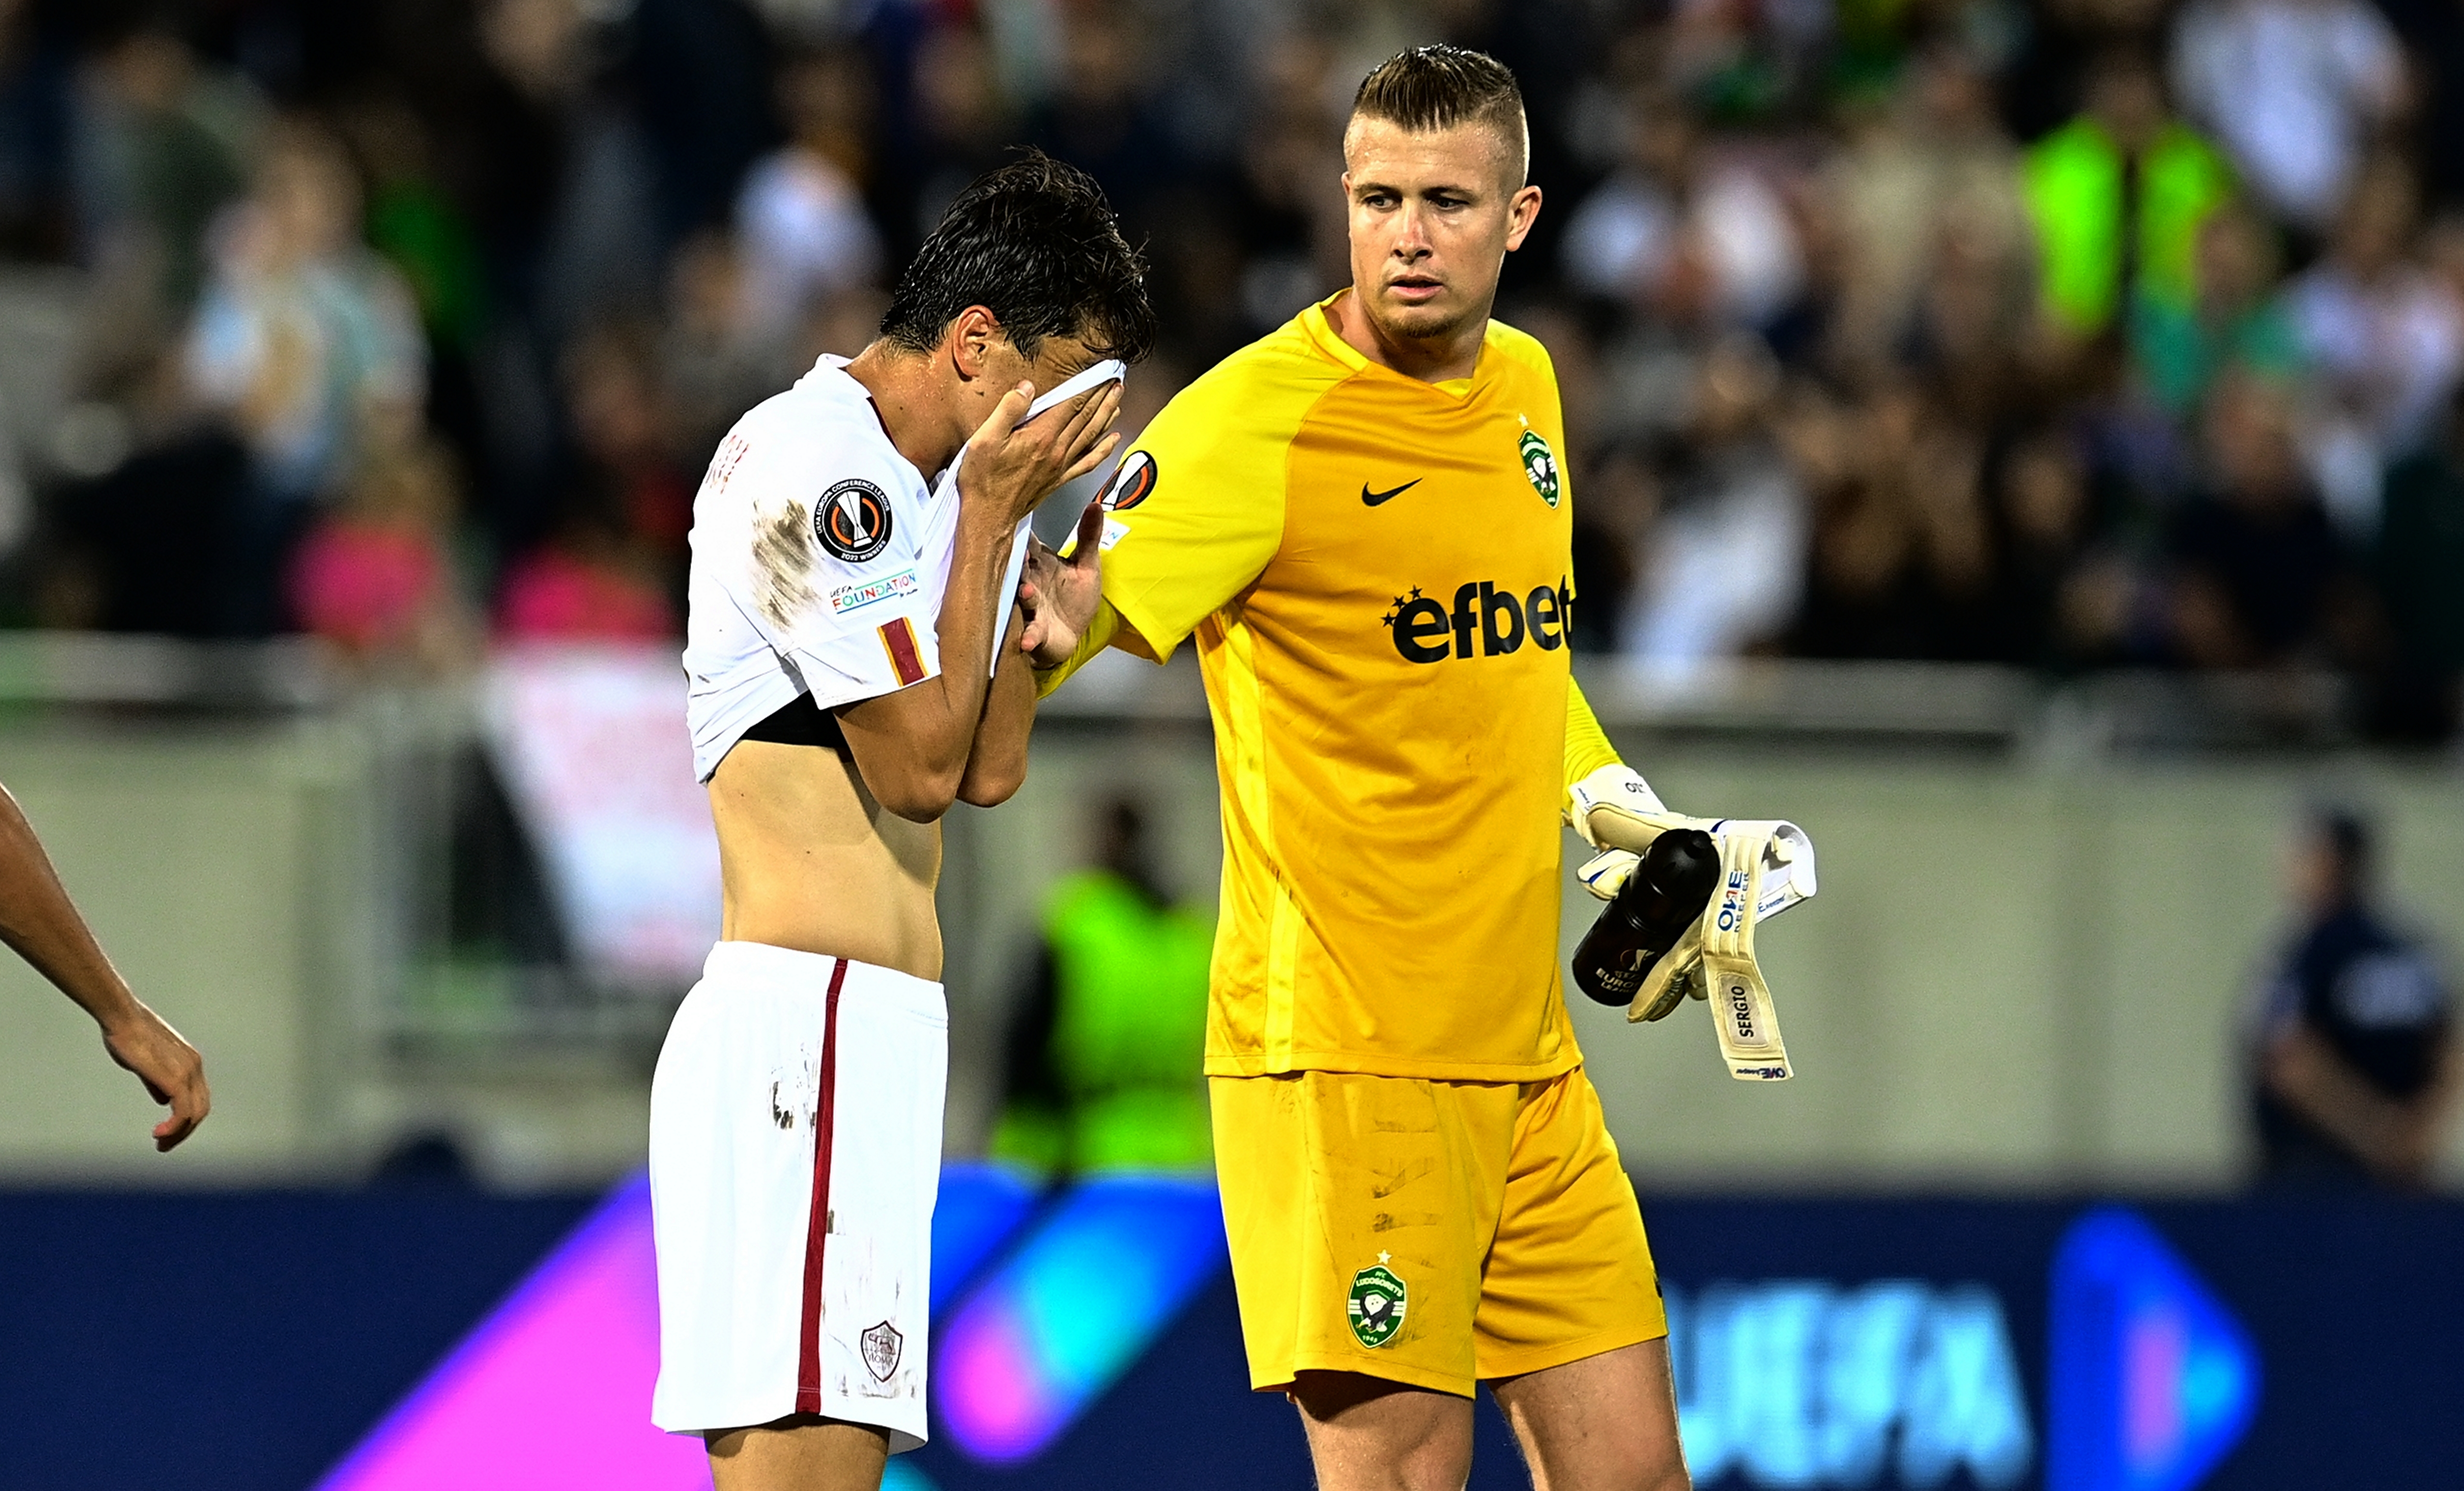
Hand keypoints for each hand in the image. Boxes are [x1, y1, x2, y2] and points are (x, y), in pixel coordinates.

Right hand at [101, 1001, 209, 1151]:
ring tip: (161, 1145)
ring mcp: (187, 1072)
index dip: (185, 1119)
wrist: (123, 1018)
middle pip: (200, 1109)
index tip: (167, 1132)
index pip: (197, 1099)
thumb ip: (158, 1082)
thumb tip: (163, 1100)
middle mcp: (194, 1067)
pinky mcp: (175, 1077)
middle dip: (184, 1131)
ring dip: (178, 1133)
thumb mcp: (148, 1064)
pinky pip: (183, 1111)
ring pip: (194, 1113)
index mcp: (190, 1063)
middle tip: (164, 1146)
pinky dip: (174, 1127)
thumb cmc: (129, 1036)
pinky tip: (159, 1133)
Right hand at [958, 379, 1122, 528]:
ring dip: (1107, 416)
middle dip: (1103, 397)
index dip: (1089, 387)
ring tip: (1118, 400)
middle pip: (1086, 417)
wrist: (988, 517)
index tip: (1101, 373)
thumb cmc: (983, 480)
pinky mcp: (1059, 480)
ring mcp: (1060, 466)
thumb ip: (1008, 410)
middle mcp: (1056, 451)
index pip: (1072, 404)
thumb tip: (1027, 387)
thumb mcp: (985, 438)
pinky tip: (1112, 440)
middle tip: (1116, 381)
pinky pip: (1089, 462)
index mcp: (1040, 436)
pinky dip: (1104, 449)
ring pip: (1091, 436)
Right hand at [1019, 500, 1106, 666]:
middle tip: (1021, 555)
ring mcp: (1031, 607)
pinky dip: (1029, 636)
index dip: (1024, 534)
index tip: (1016, 520)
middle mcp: (1031, 582)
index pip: (1029, 543)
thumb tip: (1096, 504)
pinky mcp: (1036, 631)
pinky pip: (1031, 633)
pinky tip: (1027, 641)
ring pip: (1023, 599)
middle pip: (1021, 570)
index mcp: (1041, 563)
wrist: (1073, 634)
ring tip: (1027, 593)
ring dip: (1025, 597)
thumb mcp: (1087, 565)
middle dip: (1019, 564)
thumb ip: (1089, 537)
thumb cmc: (1075, 598)